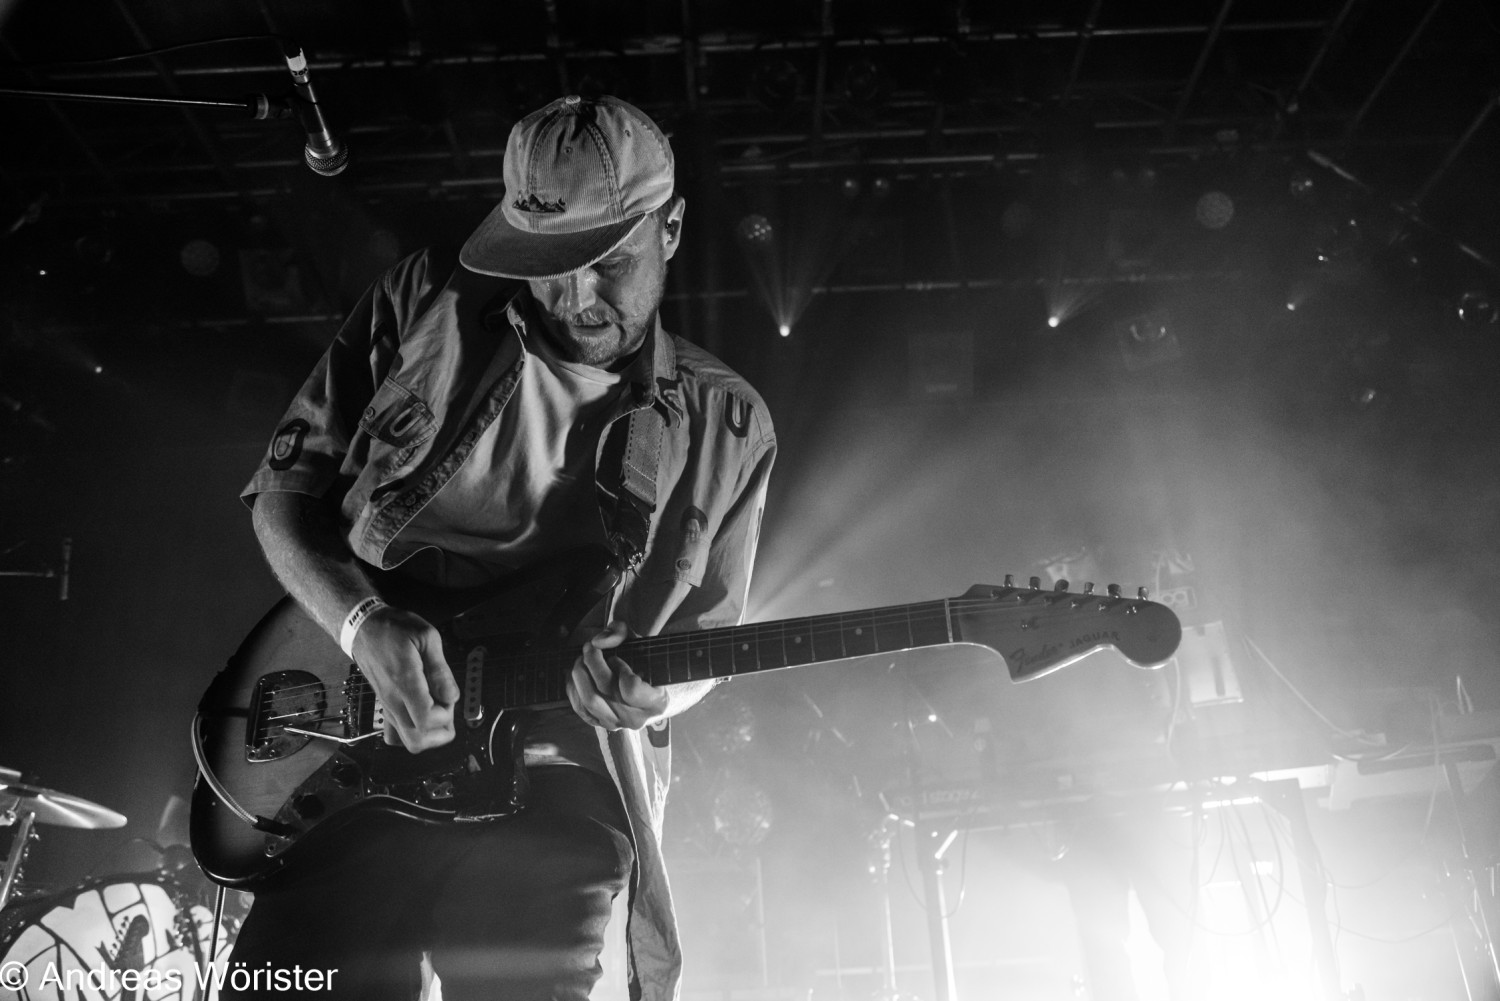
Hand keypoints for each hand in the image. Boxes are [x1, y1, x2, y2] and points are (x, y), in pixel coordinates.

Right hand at [350, 605, 459, 751]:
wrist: (363, 628)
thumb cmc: (394, 629)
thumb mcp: (426, 637)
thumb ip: (440, 670)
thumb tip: (451, 696)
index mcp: (404, 683)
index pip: (426, 721)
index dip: (445, 715)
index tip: (448, 696)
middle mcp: (393, 701)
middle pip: (417, 741)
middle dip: (440, 730)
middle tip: (445, 705)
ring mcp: (386, 707)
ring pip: (407, 741)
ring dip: (429, 732)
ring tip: (436, 706)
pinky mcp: (384, 707)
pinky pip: (395, 735)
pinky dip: (412, 731)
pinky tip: (421, 713)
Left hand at [568, 621, 668, 730]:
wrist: (647, 692)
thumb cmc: (644, 663)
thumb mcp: (638, 641)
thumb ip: (620, 632)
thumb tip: (597, 641)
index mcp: (656, 702)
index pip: (631, 689)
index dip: (620, 668)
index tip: (617, 658)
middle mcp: (636, 718)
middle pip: (605, 690)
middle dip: (592, 662)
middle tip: (590, 647)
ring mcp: (617, 724)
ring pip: (589, 700)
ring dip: (580, 674)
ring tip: (582, 659)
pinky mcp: (600, 724)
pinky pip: (580, 708)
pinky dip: (574, 688)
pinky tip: (577, 674)